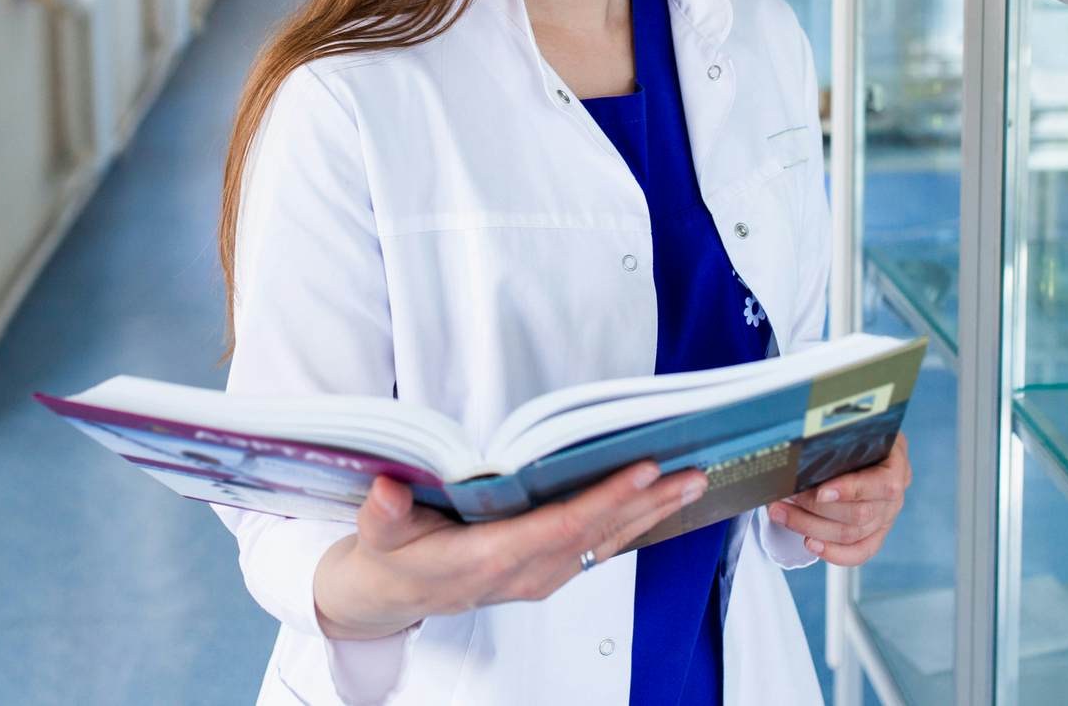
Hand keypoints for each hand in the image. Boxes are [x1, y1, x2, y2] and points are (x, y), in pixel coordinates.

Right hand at [312, 460, 707, 639]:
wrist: (391, 596)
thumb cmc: (392, 558)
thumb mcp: (377, 534)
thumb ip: (383, 514)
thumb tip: (387, 491)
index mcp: (490, 559)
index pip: (561, 526)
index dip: (605, 498)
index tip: (642, 470)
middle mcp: (525, 572)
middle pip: (598, 533)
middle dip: (647, 502)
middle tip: (690, 472)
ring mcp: (539, 576)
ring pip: (605, 541)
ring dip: (649, 513)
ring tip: (689, 483)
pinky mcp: (545, 572)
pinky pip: (596, 547)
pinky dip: (630, 523)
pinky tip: (655, 504)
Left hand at [765, 431, 909, 566]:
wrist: (872, 445)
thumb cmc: (861, 434)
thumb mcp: (857, 427)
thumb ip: (841, 437)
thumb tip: (806, 444)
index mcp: (896, 465)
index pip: (882, 485)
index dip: (850, 490)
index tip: (820, 491)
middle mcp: (895, 497)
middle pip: (859, 514)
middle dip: (816, 508)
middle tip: (786, 496)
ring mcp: (886, 518)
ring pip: (852, 534)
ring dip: (811, 526)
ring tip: (782, 513)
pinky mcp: (876, 535)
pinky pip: (859, 552)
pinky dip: (833, 552)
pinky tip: (810, 543)